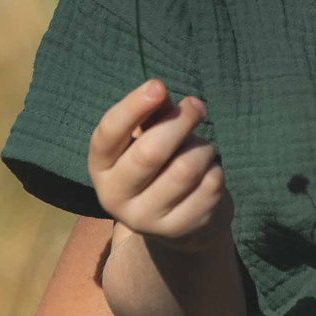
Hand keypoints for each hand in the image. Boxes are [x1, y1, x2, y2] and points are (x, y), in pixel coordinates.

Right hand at [86, 80, 228, 244]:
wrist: (179, 222)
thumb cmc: (162, 165)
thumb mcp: (149, 137)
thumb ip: (153, 114)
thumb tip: (160, 92)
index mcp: (100, 166)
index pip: (109, 133)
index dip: (133, 106)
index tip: (158, 85)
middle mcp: (113, 197)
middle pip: (150, 152)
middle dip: (180, 122)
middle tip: (197, 107)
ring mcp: (145, 219)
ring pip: (185, 169)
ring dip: (202, 149)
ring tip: (203, 150)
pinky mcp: (177, 230)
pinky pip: (208, 187)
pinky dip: (215, 172)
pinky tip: (208, 175)